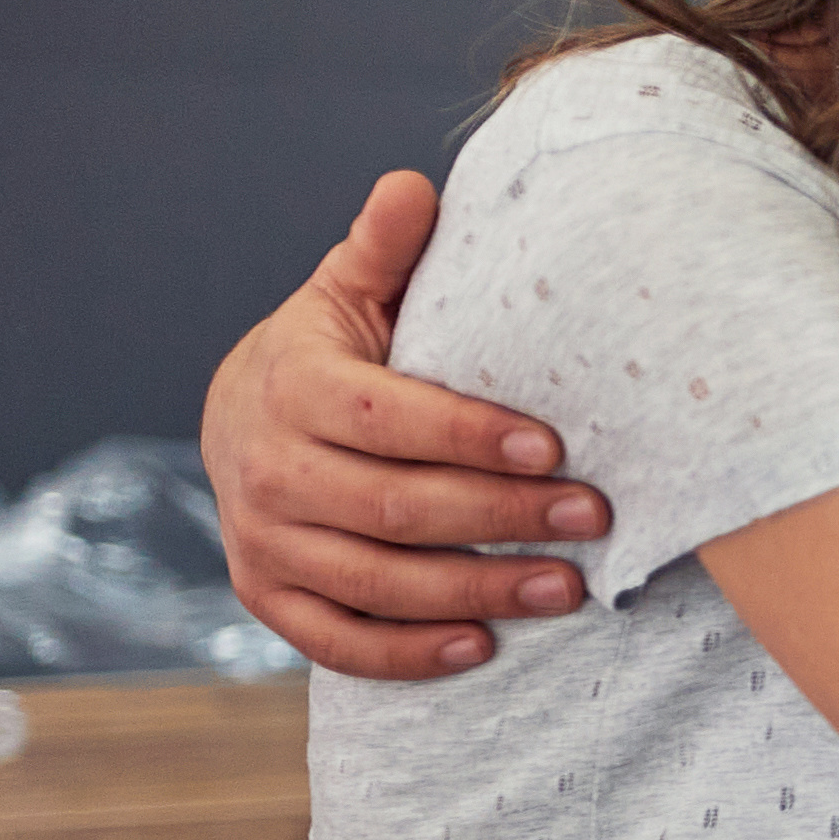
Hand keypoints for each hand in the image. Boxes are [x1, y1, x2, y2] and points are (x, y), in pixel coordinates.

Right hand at [207, 170, 608, 679]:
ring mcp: (262, 539)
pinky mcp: (266, 595)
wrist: (243, 419)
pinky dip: (407, 653)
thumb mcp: (348, 293)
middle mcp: (264, 467)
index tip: (556, 446)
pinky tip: (482, 646)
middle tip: (594, 519)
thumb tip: (413, 186)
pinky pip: (336, 639)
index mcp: (291, 384)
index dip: (470, 435)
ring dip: (475, 589)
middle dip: (501, 515)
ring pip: (375, 580)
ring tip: (568, 590)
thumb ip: (384, 250)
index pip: (386, 417)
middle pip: (393, 506)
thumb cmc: (332, 352)